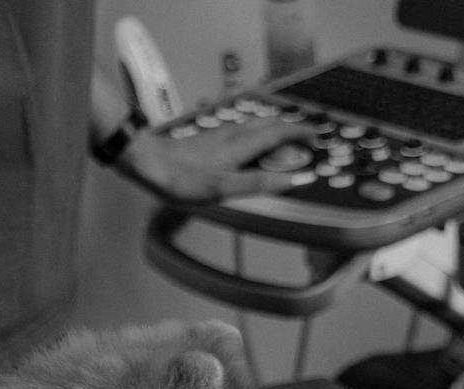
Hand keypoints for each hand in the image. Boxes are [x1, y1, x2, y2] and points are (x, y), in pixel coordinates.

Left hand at [120, 116, 313, 203]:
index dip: (301, 133)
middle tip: (305, 136)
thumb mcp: (221, 189)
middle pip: (270, 124)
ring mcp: (219, 134)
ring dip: (273, 128)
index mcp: (241, 145)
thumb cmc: (179, 179)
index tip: (317, 137)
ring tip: (282, 136)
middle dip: (291, 128)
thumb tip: (290, 181)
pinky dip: (254, 132)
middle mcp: (233, 134)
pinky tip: (246, 141)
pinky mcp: (207, 138)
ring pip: (254, 124)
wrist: (146, 163)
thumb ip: (257, 183)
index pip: (280, 132)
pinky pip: (240, 130)